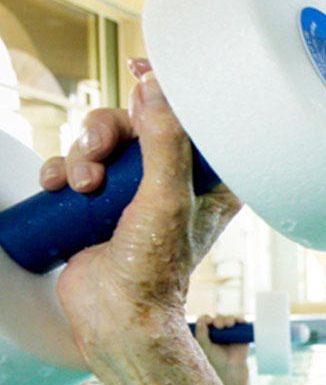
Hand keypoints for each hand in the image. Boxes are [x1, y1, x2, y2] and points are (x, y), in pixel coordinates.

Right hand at [53, 60, 240, 352]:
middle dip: (108, 130)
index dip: (168, 90)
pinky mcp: (101, 205)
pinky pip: (75, 166)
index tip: (142, 67)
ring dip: (82, 154)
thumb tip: (154, 89)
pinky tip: (57, 187)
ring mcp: (135, 193)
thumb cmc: (155, 269)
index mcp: (210, 180)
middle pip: (137, 123)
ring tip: (81, 185)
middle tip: (99, 150)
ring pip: (101, 142)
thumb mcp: (167, 198)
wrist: (117, 317)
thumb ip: (164, 142)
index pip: (195, 119)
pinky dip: (61, 170)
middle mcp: (175, 182)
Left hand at [195, 314, 251, 384]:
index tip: (208, 322)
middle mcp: (218, 329)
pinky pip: (241, 322)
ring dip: (229, 318)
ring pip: (228, 318)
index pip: (204, 320)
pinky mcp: (240, 332)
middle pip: (217, 317)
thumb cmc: (216, 359)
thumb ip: (202, 336)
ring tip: (229, 324)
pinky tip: (240, 321)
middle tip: (219, 326)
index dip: (206, 318)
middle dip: (218, 320)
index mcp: (207, 332)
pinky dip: (241, 319)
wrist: (232, 368)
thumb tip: (202, 322)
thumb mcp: (206, 348)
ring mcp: (229, 330)